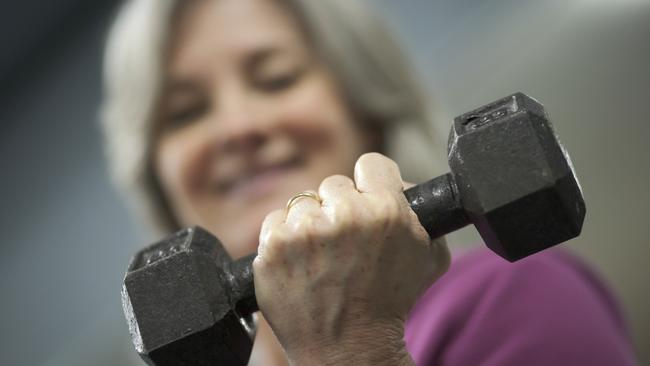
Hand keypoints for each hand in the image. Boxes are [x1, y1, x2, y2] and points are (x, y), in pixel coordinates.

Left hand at [253, 153, 449, 364]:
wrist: (348, 347)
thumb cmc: (391, 303)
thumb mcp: (429, 257)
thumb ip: (420, 212)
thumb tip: (400, 182)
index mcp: (386, 211)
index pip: (372, 164)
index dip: (372, 183)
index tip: (367, 198)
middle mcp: (344, 215)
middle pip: (335, 184)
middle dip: (340, 207)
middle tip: (345, 242)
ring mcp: (304, 230)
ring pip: (304, 202)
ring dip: (311, 223)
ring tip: (322, 257)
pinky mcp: (272, 246)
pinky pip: (277, 221)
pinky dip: (285, 238)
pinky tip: (301, 263)